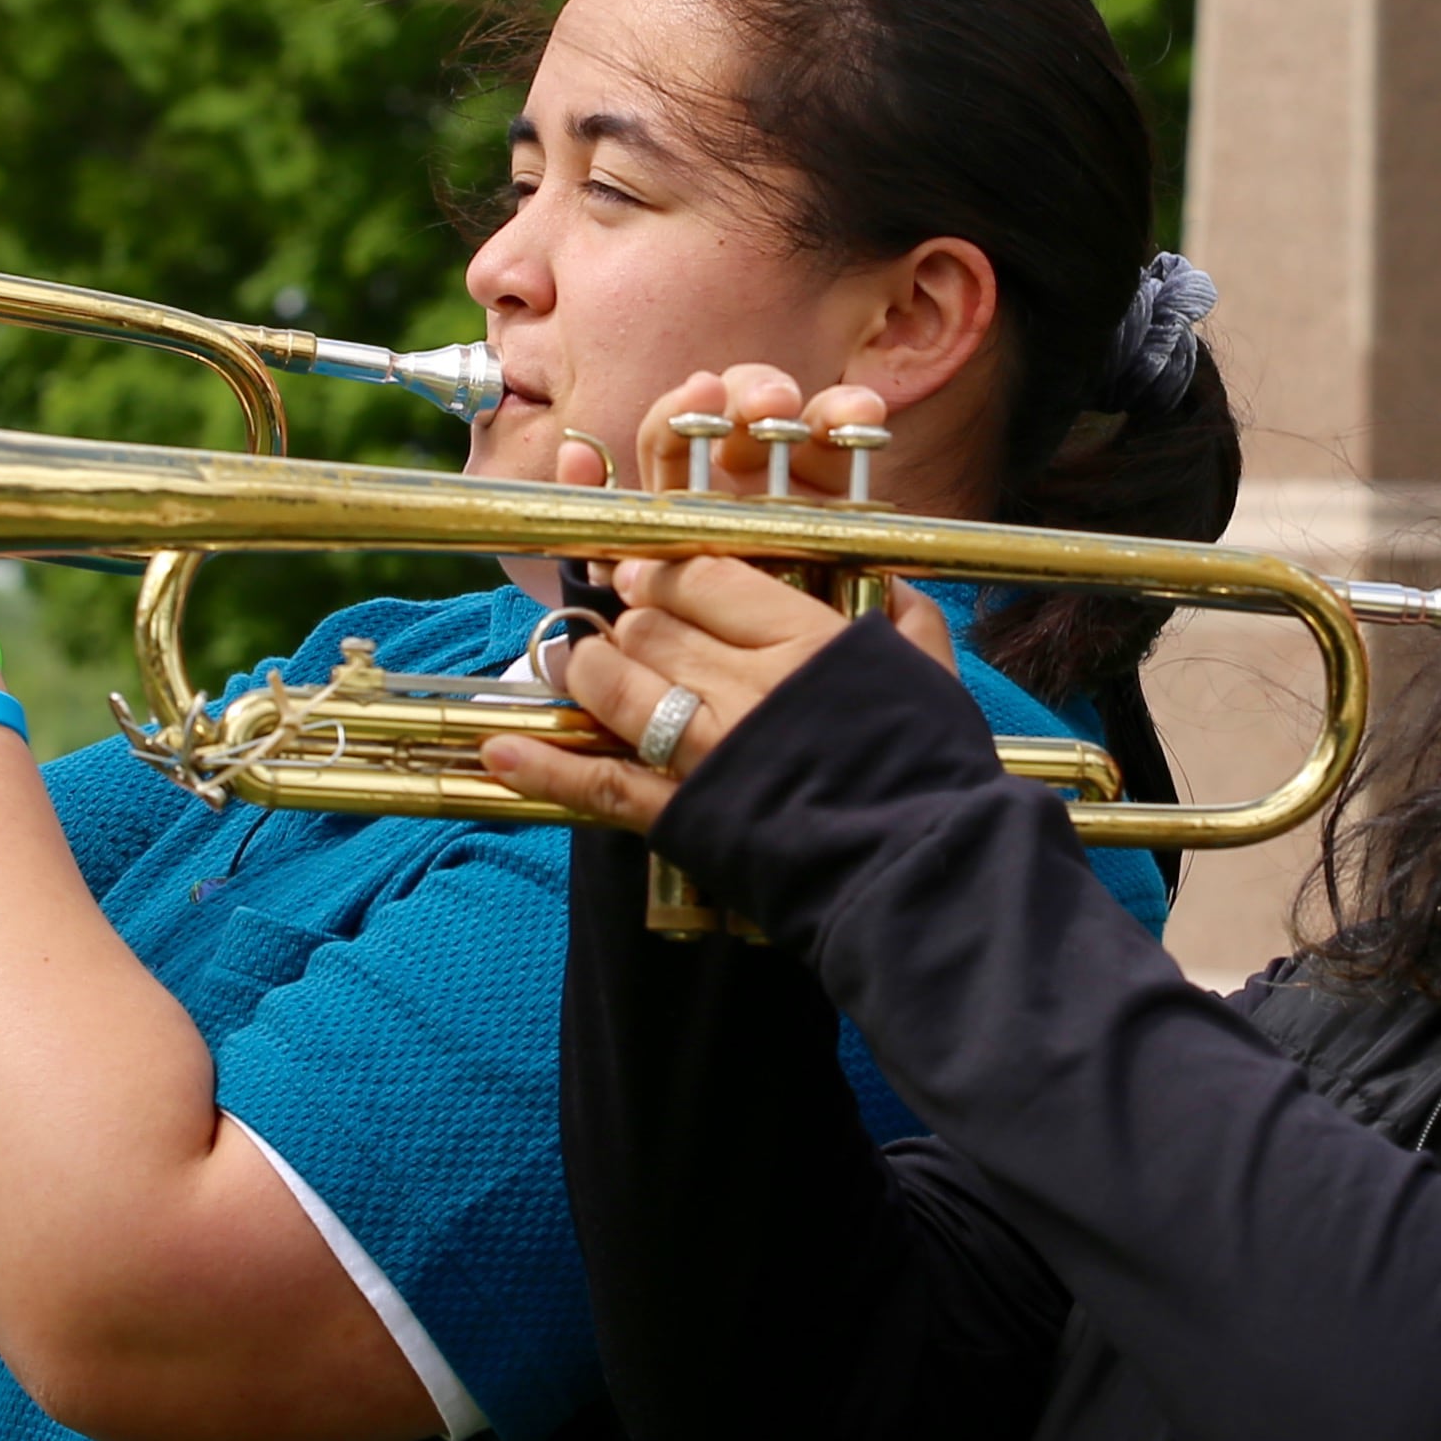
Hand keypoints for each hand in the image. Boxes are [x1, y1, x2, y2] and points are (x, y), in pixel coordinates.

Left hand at [479, 363, 955, 832]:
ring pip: (616, 685)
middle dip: (630, 619)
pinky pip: (601, 784)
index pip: (703, 575)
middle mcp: (745, 681)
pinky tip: (501, 754)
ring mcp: (709, 749)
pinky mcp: (686, 815)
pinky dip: (546, 770)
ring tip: (582, 664)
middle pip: (652, 624)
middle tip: (625, 625)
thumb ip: (902, 620)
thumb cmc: (939, 773)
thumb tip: (883, 587)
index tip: (643, 571)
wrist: (927, 872)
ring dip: (589, 669)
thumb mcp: (935, 676)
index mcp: (804, 636)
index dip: (661, 568)